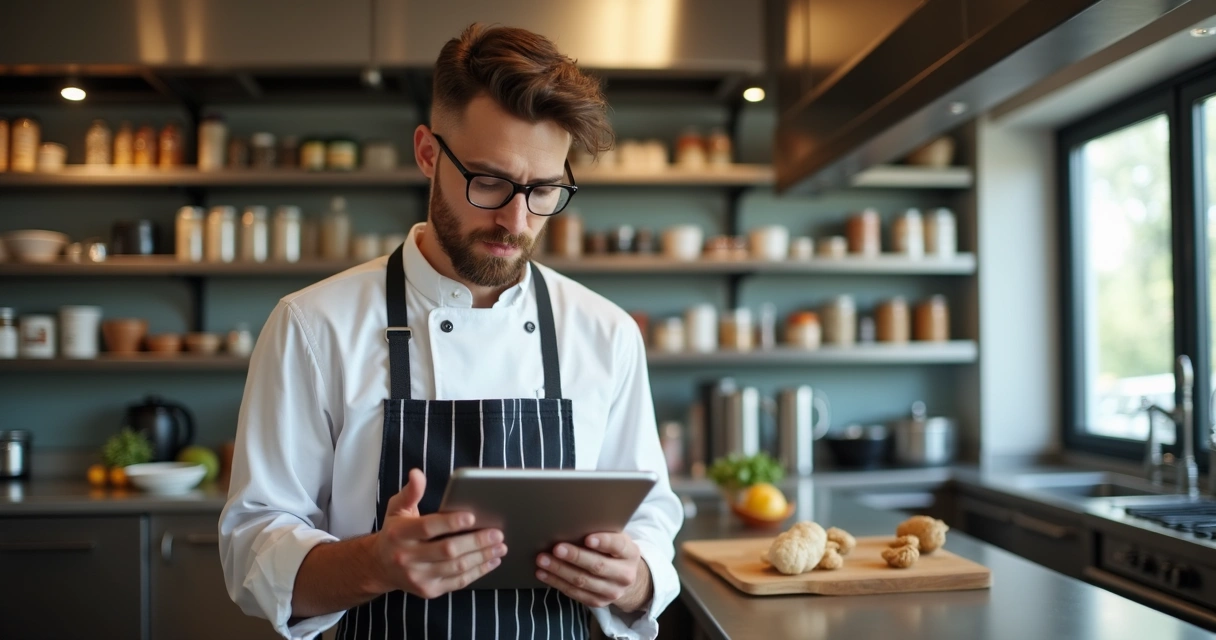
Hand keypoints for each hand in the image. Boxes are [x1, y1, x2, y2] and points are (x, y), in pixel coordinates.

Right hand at [372, 468, 506, 598]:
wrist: (380, 566)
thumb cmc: (395, 532)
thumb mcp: (397, 509)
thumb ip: (411, 492)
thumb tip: (417, 474)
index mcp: (400, 534)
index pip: (428, 527)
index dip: (450, 522)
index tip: (472, 516)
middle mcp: (407, 557)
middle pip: (447, 550)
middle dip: (476, 542)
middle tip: (497, 533)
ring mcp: (418, 577)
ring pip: (456, 568)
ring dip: (482, 557)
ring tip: (500, 546)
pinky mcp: (428, 590)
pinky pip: (457, 582)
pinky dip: (477, 572)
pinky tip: (491, 561)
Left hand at [536, 532, 651, 611]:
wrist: (624, 577)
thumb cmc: (613, 550)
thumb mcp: (615, 538)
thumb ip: (602, 532)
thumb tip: (572, 522)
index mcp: (630, 553)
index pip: (618, 546)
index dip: (604, 542)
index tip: (588, 538)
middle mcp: (625, 575)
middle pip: (598, 566)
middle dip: (575, 556)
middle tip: (556, 548)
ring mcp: (612, 591)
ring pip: (583, 581)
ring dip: (560, 570)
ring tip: (543, 560)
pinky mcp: (598, 602)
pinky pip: (575, 593)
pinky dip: (557, 582)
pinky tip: (544, 574)